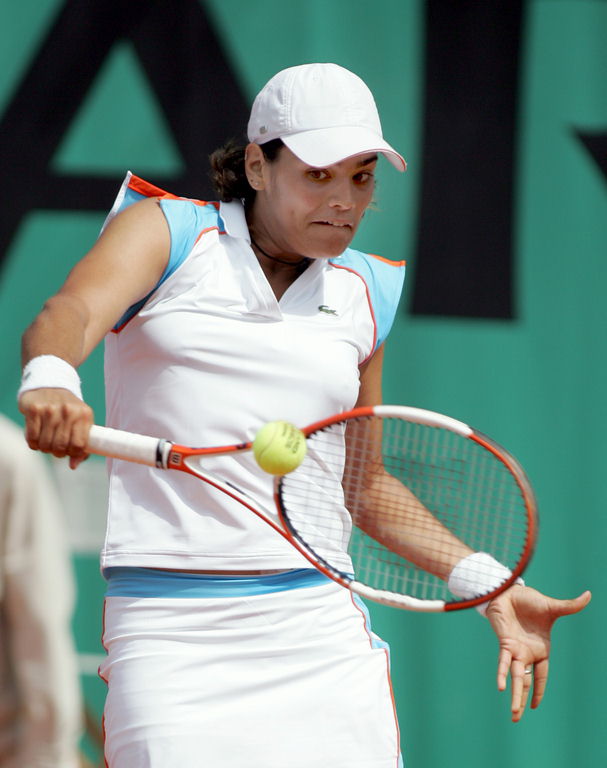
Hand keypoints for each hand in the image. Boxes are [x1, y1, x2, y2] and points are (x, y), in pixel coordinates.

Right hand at [19, 387, 93, 468]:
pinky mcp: (34, 410)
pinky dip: (34, 444)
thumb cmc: (68, 410)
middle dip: (58, 453)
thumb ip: (81, 445)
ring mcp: (51, 410)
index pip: (80, 446)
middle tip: (56, 448)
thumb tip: (73, 466)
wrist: (50, 384)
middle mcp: (69, 411)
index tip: (69, 452)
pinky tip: (37, 437)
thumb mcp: (80, 422)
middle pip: (61, 447)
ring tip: (47, 441)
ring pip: (46, 445)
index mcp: (84, 415)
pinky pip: (32, 438)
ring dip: (45, 448)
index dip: (73, 454)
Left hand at [486, 584, 590, 721]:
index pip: (540, 675)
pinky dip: (503, 673)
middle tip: (516, 718)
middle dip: (522, 700)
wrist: (509, 590)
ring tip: (514, 714)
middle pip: (526, 682)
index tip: (535, 706)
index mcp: (540, 650)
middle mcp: (527, 653)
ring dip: (515, 694)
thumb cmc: (529, 600)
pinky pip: (504, 662)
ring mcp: (515, 650)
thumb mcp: (552, 607)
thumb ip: (570, 606)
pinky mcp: (505, 643)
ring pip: (517, 677)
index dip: (538, 690)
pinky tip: (501, 686)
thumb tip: (589, 595)